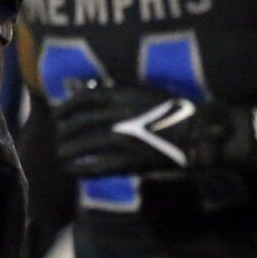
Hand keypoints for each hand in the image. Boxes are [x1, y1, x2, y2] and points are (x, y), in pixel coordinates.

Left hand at [53, 82, 256, 178]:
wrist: (200, 131)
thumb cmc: (171, 108)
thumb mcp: (141, 92)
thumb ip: (110, 91)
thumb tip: (76, 87)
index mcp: (123, 97)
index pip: (82, 100)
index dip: (64, 108)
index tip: (56, 115)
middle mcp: (119, 117)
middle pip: (79, 124)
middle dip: (63, 132)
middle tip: (58, 137)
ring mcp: (124, 140)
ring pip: (84, 146)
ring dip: (67, 151)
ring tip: (60, 154)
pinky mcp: (131, 161)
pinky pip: (98, 167)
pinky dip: (81, 169)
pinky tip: (72, 170)